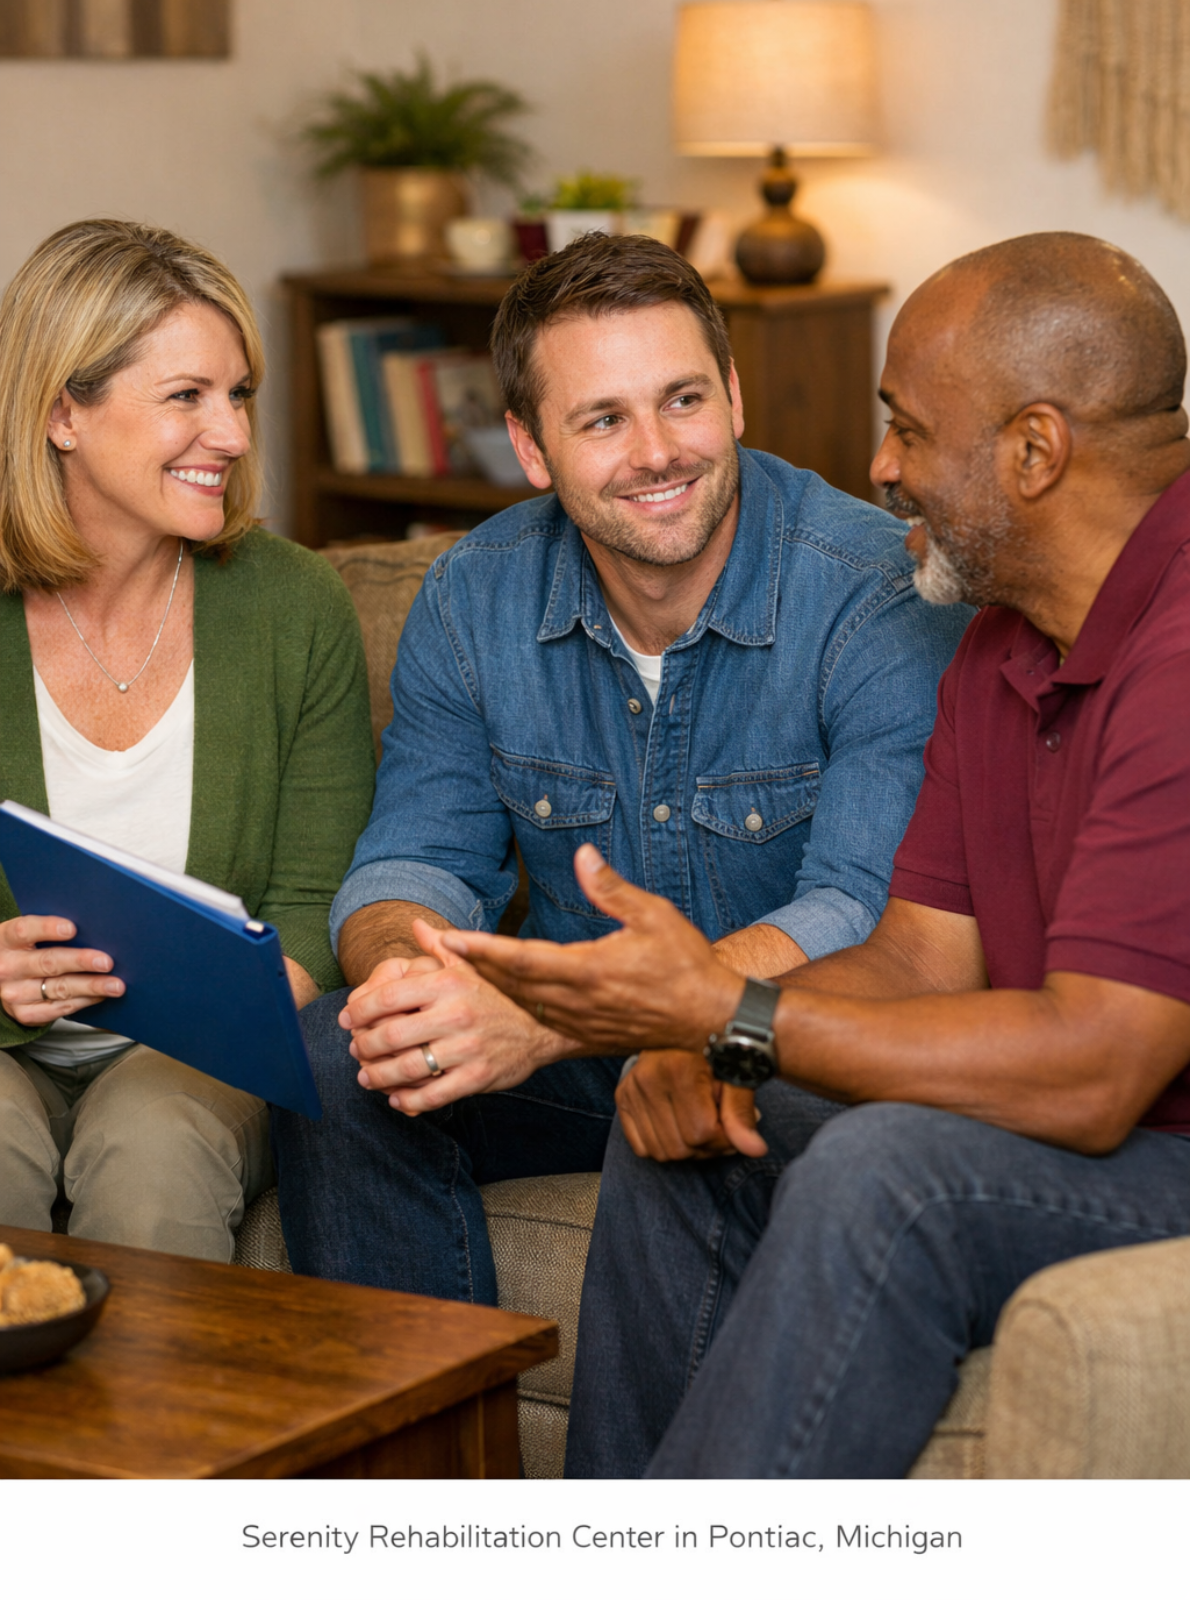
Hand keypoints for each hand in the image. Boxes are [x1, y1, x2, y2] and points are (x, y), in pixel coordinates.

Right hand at [0, 915, 123, 1026]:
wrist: (2, 980)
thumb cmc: (24, 950)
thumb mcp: (26, 936)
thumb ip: (47, 930)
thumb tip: (92, 924)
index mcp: (5, 939)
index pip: (24, 930)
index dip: (47, 928)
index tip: (72, 928)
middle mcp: (7, 967)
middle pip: (47, 962)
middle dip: (80, 961)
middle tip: (106, 961)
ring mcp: (14, 993)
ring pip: (58, 989)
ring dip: (91, 986)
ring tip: (115, 985)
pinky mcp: (24, 1013)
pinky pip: (59, 1008)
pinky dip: (83, 1001)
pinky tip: (100, 995)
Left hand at [341, 920, 577, 1113]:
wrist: (542, 1028)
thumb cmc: (497, 997)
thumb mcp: (471, 967)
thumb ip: (441, 947)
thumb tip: (416, 924)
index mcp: (448, 984)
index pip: (389, 997)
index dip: (359, 1010)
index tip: (347, 1019)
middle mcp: (456, 1014)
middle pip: (391, 1035)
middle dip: (364, 1047)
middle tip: (355, 1050)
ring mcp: (467, 1048)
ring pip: (407, 1068)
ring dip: (379, 1076)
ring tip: (366, 1077)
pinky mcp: (477, 1077)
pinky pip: (433, 1094)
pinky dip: (408, 1100)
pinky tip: (397, 1098)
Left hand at [443, 846, 742, 1055]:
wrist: (709, 1017)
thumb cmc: (686, 964)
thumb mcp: (655, 915)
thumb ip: (612, 888)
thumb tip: (582, 855)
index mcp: (588, 970)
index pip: (520, 958)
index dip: (481, 950)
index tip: (449, 940)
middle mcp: (576, 1002)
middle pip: (511, 984)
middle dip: (473, 967)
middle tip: (440, 953)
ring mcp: (580, 1023)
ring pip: (522, 1004)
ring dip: (490, 987)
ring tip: (463, 970)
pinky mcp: (587, 1035)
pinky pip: (540, 1019)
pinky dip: (516, 1005)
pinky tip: (504, 995)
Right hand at [616, 1049, 767, 1161]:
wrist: (682, 1027)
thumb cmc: (715, 1049)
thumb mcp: (735, 1074)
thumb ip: (741, 1113)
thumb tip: (755, 1150)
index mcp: (678, 1069)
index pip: (702, 1133)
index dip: (724, 1138)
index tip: (732, 1123)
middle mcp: (648, 1079)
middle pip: (681, 1148)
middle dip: (707, 1147)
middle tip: (719, 1126)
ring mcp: (631, 1089)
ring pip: (662, 1152)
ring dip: (686, 1150)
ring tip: (700, 1125)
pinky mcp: (622, 1098)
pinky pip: (642, 1148)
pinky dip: (663, 1146)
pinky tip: (678, 1126)